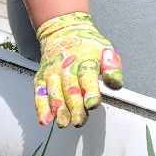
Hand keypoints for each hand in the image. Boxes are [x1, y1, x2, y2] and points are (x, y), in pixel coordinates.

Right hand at [32, 11, 124, 127]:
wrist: (63, 32)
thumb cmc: (87, 46)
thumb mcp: (105, 50)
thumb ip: (112, 67)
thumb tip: (116, 83)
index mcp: (85, 61)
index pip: (88, 78)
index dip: (90, 91)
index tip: (92, 103)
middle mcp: (66, 68)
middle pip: (70, 89)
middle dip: (74, 106)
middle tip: (79, 121)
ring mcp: (52, 74)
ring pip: (54, 93)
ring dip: (58, 109)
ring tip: (63, 123)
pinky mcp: (41, 79)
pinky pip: (40, 94)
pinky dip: (41, 107)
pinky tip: (44, 120)